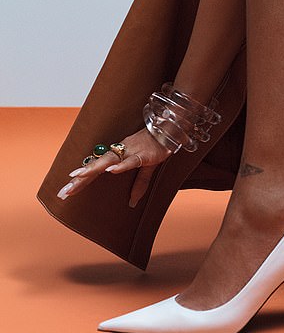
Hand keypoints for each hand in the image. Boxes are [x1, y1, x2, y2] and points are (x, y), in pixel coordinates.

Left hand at [56, 128, 172, 207]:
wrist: (170, 129)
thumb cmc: (156, 146)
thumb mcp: (147, 167)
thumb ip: (140, 184)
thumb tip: (133, 203)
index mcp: (118, 155)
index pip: (95, 168)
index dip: (80, 179)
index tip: (65, 191)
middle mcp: (120, 152)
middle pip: (96, 165)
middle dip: (79, 178)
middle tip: (63, 191)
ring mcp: (131, 152)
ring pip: (108, 160)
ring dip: (93, 168)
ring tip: (78, 176)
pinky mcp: (143, 154)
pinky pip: (131, 161)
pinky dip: (122, 166)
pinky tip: (112, 171)